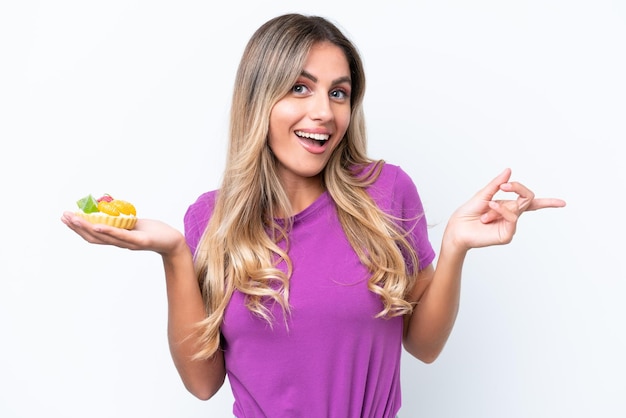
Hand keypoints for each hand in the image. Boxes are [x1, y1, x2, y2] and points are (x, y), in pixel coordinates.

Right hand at [60, 211, 186, 255]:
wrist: (174, 242)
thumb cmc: (155, 232)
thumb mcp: (135, 224)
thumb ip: (123, 221)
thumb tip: (110, 209)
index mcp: (118, 239)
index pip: (94, 235)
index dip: (78, 228)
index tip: (66, 217)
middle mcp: (120, 243)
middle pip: (94, 237)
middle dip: (77, 226)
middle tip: (64, 216)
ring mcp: (129, 244)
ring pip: (105, 237)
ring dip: (88, 227)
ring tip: (75, 218)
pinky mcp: (141, 242)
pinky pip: (122, 236)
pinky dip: (109, 231)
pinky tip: (99, 225)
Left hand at [444, 168, 565, 250]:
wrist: (457, 227)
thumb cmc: (468, 212)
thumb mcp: (483, 194)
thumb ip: (497, 184)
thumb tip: (509, 170)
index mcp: (507, 206)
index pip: (531, 203)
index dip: (548, 203)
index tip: (563, 203)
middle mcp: (511, 216)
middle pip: (528, 198)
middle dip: (517, 188)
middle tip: (505, 186)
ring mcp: (510, 226)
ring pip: (518, 207)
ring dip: (501, 204)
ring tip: (486, 209)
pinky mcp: (506, 235)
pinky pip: (512, 218)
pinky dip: (501, 211)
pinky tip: (489, 211)